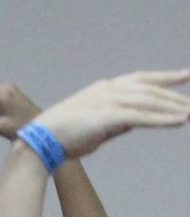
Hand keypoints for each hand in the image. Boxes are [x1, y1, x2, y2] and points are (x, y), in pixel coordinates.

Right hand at [30, 71, 189, 161]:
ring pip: (149, 100)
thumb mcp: (96, 127)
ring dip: (173, 107)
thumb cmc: (64, 137)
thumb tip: (136, 121)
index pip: (141, 79)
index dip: (165, 77)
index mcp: (104, 89)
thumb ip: (117, 122)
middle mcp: (108, 90)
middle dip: (175, 96)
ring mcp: (108, 101)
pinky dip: (163, 119)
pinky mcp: (108, 116)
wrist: (40, 141)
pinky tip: (180, 121)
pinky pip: (142, 116)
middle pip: (150, 89)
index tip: (185, 75)